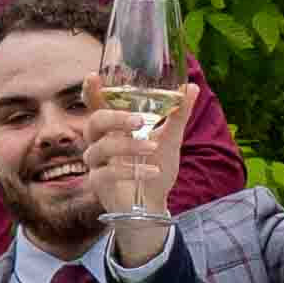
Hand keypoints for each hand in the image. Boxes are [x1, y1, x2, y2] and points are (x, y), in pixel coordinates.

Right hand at [83, 92, 184, 241]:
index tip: (93, 77)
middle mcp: (100, 142)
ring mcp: (97, 163)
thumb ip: (178, 114)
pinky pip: (107, 173)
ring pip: (100, 148)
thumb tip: (192, 87)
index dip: (91, 92)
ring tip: (153, 148)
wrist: (154, 205)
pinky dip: (131, 171)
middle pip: (94, 122)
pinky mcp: (99, 184)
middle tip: (138, 120)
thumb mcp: (170, 140)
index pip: (96, 105)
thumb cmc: (156, 168)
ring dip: (128, 146)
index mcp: (114, 127)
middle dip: (114, 118)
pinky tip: (152, 172)